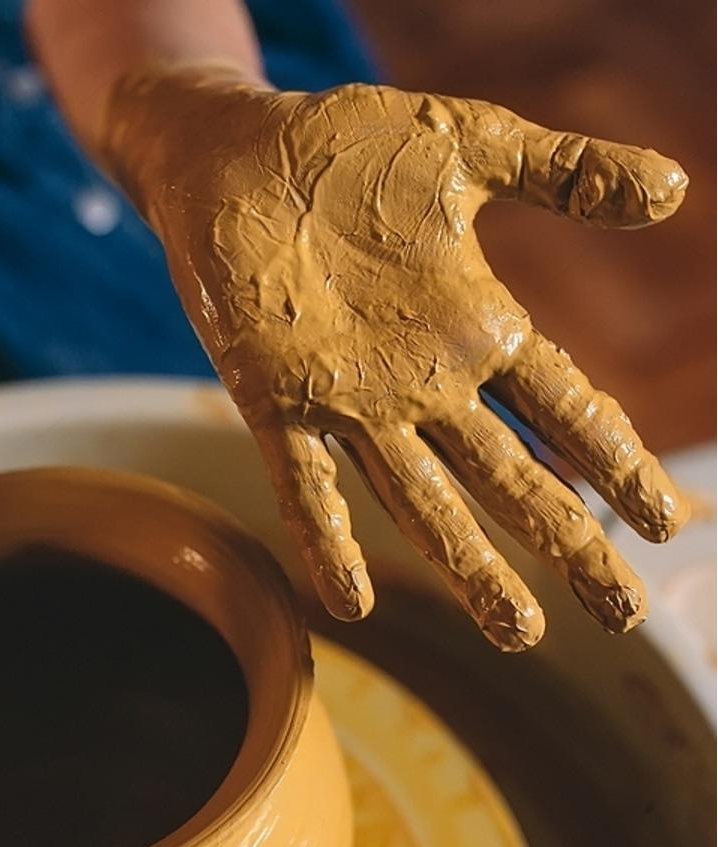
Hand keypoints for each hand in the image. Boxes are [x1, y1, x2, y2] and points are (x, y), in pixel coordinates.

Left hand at [104, 66, 689, 649]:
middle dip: (564, 540)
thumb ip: (562, 173)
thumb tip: (672, 187)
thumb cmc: (349, 149)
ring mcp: (347, 398)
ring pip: (420, 499)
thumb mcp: (471, 151)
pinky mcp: (275, 399)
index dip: (615, 463)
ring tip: (518, 634)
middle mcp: (420, 380)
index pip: (564, 406)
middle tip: (620, 612)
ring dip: (466, 564)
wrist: (237, 154)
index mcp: (474, 325)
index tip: (667, 522)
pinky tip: (348, 600)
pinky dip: (326, 538)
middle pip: (508, 475)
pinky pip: (305, 483)